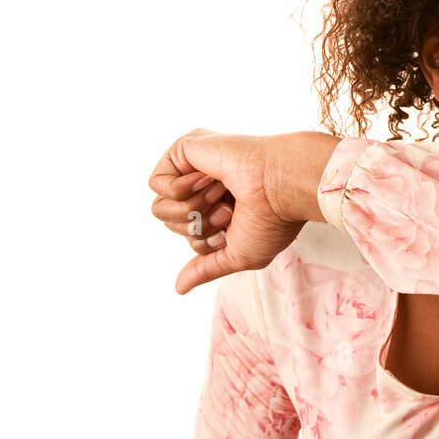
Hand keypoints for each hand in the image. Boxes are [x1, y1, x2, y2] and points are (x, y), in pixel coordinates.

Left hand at [149, 128, 305, 294]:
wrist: (281, 188)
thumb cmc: (273, 220)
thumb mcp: (238, 255)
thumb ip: (206, 268)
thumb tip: (179, 288)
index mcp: (221, 206)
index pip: (188, 233)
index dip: (204, 241)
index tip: (233, 228)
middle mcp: (207, 186)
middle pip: (170, 222)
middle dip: (197, 227)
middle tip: (228, 211)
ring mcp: (195, 166)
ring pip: (159, 207)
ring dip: (191, 210)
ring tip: (220, 196)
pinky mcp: (185, 149)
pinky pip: (157, 183)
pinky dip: (183, 190)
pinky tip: (211, 178)